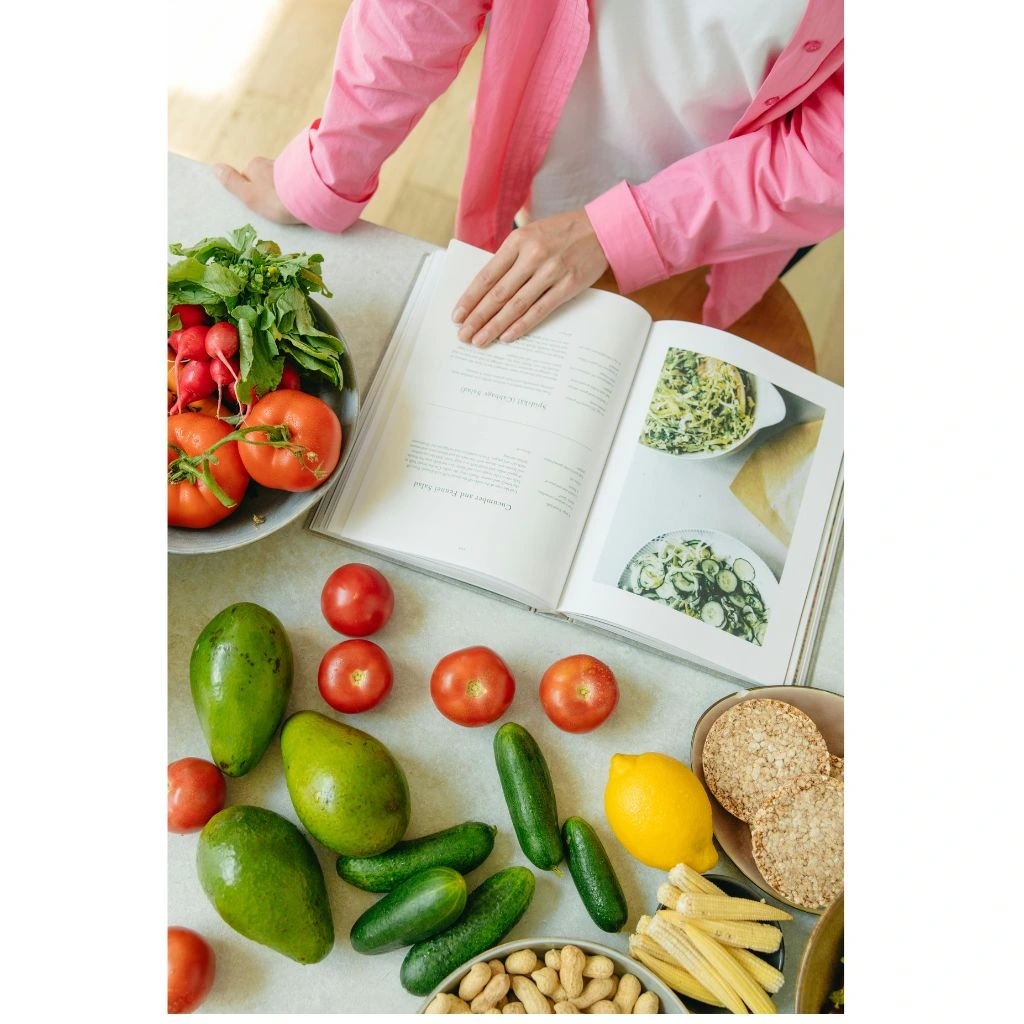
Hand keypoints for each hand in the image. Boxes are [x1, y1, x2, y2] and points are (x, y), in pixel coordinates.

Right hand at [213, 157, 302, 224]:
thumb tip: (215, 167)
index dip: (251, 193)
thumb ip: (232, 182)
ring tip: (289, 208)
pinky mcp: (305, 175)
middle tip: (274, 209)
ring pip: (281, 183)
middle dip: (269, 193)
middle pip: (265, 180)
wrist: (309, 195)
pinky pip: (296, 185)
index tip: (259, 206)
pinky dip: (296, 193)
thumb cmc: (274, 198)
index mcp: (255, 165)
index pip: (247, 178)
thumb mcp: (248, 194)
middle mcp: (271, 163)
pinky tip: (300, 204)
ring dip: (283, 193)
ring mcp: (289, 168)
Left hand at [452, 209, 608, 346]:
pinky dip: (521, 325)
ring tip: (480, 340)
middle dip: (477, 318)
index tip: (457, 315)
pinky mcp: (568, 285)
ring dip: (495, 326)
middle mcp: (533, 255)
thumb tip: (486, 290)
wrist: (602, 229)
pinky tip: (507, 336)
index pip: (487, 275)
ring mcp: (551, 271)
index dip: (470, 298)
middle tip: (463, 335)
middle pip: (498, 294)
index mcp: (518, 241)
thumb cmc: (561, 233)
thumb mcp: (531, 234)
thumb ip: (510, 258)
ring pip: (516, 305)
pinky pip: (540, 310)